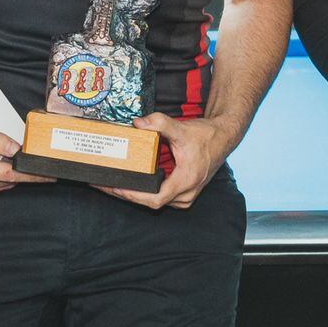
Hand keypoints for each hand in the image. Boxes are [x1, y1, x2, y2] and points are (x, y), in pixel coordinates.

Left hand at [98, 112, 236, 209]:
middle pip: (152, 203)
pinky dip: (145, 191)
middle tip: (104, 185)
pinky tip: (131, 181)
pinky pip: (161, 196)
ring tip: (112, 184)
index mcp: (185, 181)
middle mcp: (186, 193)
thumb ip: (160, 123)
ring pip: (156, 201)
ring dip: (135, 194)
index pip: (155, 199)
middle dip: (128, 195)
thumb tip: (138, 123)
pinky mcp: (183, 191)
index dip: (134, 196)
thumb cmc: (205, 136)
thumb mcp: (181, 128)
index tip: (117, 188)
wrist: (223, 138)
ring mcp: (185, 194)